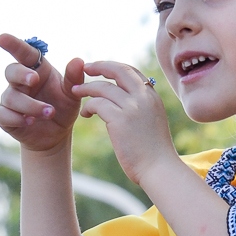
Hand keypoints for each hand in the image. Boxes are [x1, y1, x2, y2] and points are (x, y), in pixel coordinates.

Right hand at [0, 34, 85, 153]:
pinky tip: (31, 121)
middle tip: (34, 79)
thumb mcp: (72, 94)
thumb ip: (74, 78)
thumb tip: (78, 60)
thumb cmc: (62, 108)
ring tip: (50, 112)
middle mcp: (20, 82)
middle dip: (21, 74)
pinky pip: (4, 114)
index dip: (13, 45)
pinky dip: (18, 118)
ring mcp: (10, 99)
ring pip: (11, 97)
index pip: (24, 53)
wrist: (56, 135)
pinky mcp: (5, 117)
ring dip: (30, 105)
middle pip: (11, 71)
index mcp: (36, 70)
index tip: (2, 38)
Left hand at [74, 60, 179, 185]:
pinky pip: (97, 104)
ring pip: (103, 87)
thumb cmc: (154, 152)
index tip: (100, 68)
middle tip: (85, 68)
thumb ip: (142, 108)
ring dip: (86, 88)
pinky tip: (85, 114)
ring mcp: (132, 107)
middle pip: (118, 70)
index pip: (131, 71)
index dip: (113, 67)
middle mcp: (144, 97)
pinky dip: (88, 106)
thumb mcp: (152, 122)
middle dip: (99, 66)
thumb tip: (126, 103)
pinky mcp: (120, 120)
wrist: (160, 169)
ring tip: (75, 92)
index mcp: (152, 97)